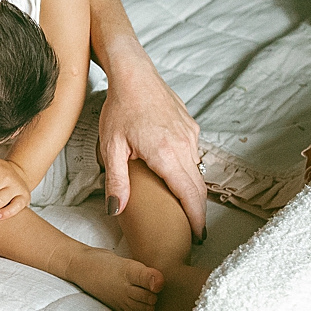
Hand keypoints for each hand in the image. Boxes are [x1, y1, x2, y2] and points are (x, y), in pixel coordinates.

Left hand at [100, 53, 206, 239]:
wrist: (134, 74)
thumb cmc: (119, 108)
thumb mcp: (111, 147)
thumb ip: (116, 181)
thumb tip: (116, 210)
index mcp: (167, 154)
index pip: (190, 195)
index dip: (196, 219)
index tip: (197, 237)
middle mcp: (185, 146)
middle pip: (198, 187)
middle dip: (198, 212)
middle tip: (193, 231)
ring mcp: (191, 135)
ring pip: (197, 171)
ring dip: (192, 190)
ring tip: (183, 208)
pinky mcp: (191, 127)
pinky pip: (194, 155)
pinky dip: (188, 170)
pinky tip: (175, 176)